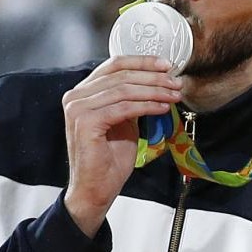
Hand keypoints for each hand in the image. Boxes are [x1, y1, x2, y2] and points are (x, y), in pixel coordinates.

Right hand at [62, 56, 184, 236]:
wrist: (96, 189)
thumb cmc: (109, 159)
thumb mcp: (124, 122)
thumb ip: (131, 101)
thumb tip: (156, 82)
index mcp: (83, 93)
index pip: (114, 66)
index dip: (142, 62)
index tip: (166, 65)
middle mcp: (76, 96)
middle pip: (121, 75)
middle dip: (153, 77)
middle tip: (176, 82)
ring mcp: (78, 108)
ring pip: (124, 90)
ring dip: (154, 91)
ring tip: (174, 95)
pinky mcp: (85, 122)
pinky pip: (123, 108)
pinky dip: (146, 106)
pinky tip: (162, 107)